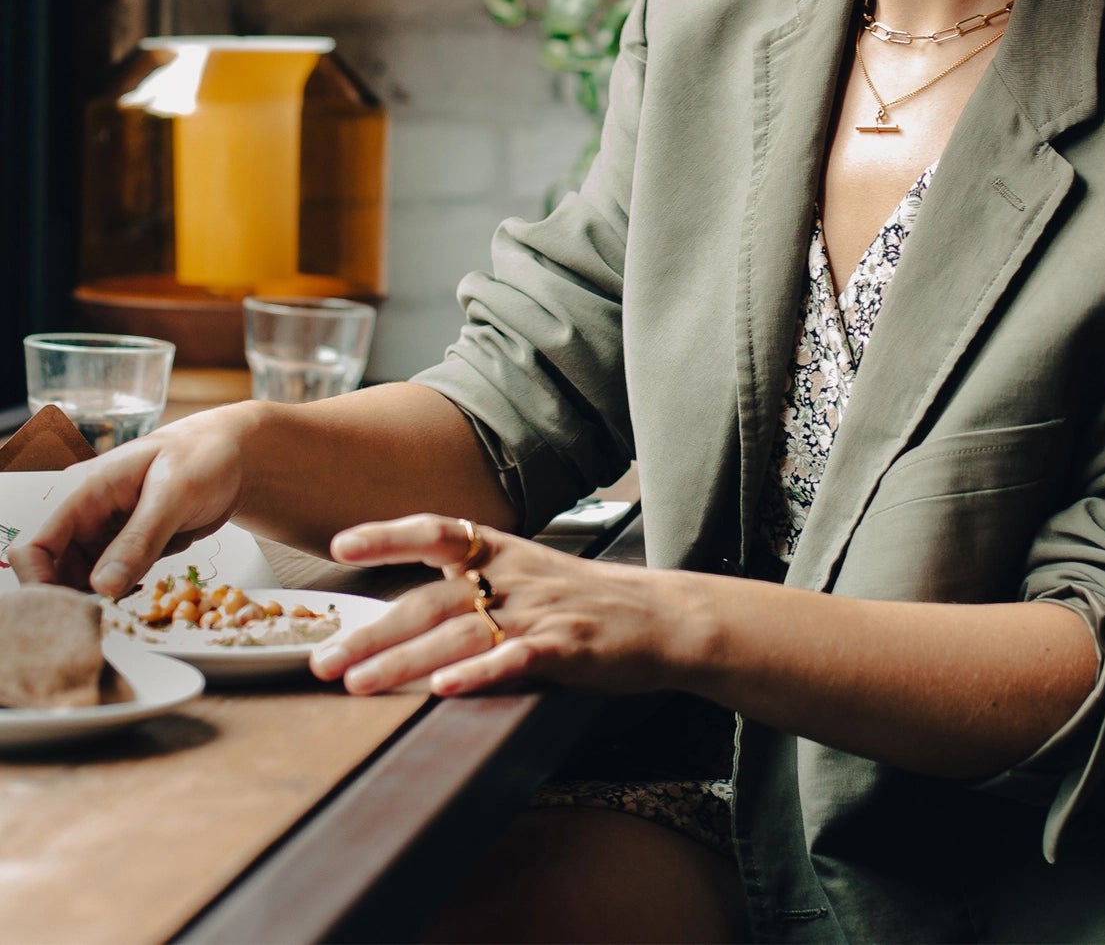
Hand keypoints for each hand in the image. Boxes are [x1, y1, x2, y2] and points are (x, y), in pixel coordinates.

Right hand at [9, 409, 248, 596]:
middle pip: (54, 573)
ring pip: (80, 584)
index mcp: (85, 491)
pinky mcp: (125, 551)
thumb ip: (141, 537)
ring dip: (99, 603)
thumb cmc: (205, 456)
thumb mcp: (176, 491)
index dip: (41, 584)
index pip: (37, 545)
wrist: (236, 457)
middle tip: (109, 623)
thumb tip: (103, 586)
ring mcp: (104, 535)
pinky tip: (140, 603)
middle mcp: (86, 515)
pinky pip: (110, 584)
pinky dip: (121, 598)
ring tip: (126, 615)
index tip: (72, 614)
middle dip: (75, 601)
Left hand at [310, 514, 691, 699]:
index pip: (437, 531)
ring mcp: (540, 612)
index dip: (388, 536)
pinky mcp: (567, 648)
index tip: (339, 545)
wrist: (664, 618)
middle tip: (325, 660)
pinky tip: (445, 689)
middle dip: (372, 632)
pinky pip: (516, 660)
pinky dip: (479, 674)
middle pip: (431, 599)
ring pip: (460, 633)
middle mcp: (515, 576)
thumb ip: (476, 581)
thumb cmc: (590, 601)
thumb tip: (407, 607)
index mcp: (504, 551)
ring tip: (359, 684)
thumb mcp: (530, 573)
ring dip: (405, 661)